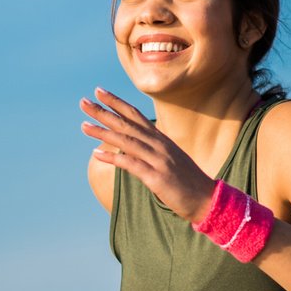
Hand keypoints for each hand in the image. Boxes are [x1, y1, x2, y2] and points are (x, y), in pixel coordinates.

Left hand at [80, 88, 215, 222]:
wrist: (207, 199)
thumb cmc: (186, 181)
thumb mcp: (168, 160)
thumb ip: (150, 151)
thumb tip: (129, 149)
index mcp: (160, 139)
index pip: (135, 115)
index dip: (116, 103)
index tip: (98, 92)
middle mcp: (159, 145)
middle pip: (127, 124)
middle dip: (104, 112)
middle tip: (83, 102)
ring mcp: (158, 159)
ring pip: (126, 141)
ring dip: (103, 132)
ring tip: (84, 125)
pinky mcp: (157, 176)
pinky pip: (131, 164)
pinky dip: (112, 158)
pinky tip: (96, 154)